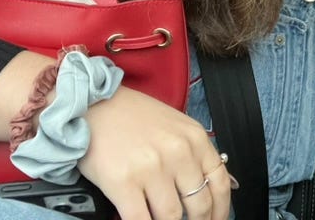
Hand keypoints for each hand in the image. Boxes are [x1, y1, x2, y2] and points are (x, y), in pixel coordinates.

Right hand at [78, 86, 231, 219]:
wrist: (94, 105)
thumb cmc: (132, 116)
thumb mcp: (175, 127)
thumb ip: (192, 155)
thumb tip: (207, 188)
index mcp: (195, 138)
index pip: (220, 183)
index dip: (220, 210)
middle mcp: (178, 153)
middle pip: (199, 205)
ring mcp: (151, 168)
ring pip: (172, 217)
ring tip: (160, 218)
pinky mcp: (123, 182)